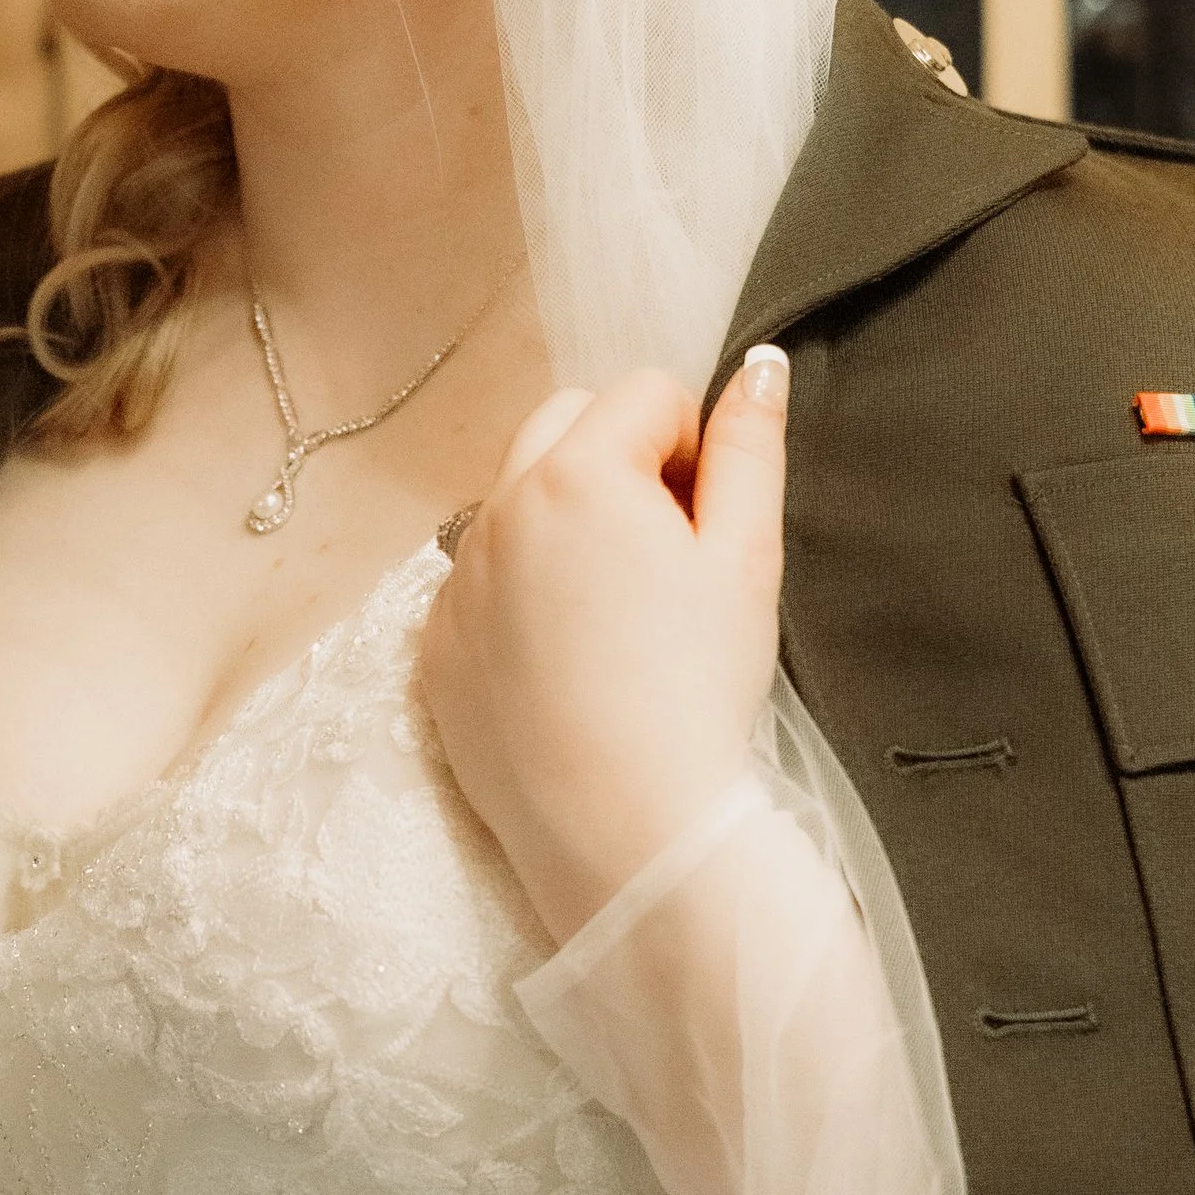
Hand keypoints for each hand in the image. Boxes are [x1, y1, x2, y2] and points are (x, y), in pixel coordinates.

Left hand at [418, 347, 789, 946]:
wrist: (624, 830)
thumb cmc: (696, 693)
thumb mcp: (747, 560)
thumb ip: (750, 448)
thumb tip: (759, 365)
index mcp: (576, 473)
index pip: (646, 395)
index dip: (694, 450)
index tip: (708, 527)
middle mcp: (496, 509)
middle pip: (566, 425)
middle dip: (620, 463)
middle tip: (666, 561)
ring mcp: (455, 581)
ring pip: (517, 502)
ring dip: (567, 525)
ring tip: (619, 621)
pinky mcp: (435, 647)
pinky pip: (479, 582)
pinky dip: (522, 596)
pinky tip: (571, 666)